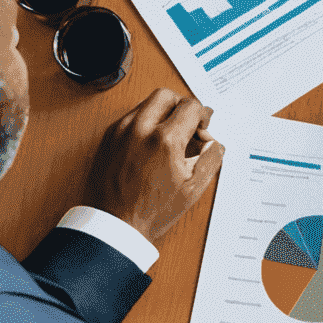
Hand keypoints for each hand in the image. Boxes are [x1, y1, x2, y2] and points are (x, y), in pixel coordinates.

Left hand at [88, 89, 223, 243]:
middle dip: (181, 106)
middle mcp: (140, 129)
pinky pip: (130, 117)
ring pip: (146, 104)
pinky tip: (150, 143)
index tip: (202, 127)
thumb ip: (211, 159)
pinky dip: (144, 123)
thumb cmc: (150, 212)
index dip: (203, 115)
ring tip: (168, 137)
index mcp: (165, 140)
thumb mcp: (192, 190)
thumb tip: (214, 144)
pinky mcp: (108, 138)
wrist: (112, 227)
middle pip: (166, 95)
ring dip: (161, 113)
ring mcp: (121, 132)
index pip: (191, 106)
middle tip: (186, 125)